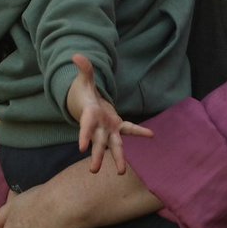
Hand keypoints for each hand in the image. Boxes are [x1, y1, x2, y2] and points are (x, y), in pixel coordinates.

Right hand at [67, 53, 150, 181]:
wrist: (84, 102)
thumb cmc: (82, 92)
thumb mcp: (83, 79)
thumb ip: (83, 69)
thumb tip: (76, 55)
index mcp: (90, 115)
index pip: (86, 126)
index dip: (84, 135)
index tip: (81, 148)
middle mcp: (99, 126)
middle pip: (97, 142)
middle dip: (96, 156)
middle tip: (93, 170)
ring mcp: (108, 128)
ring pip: (113, 145)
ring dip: (117, 158)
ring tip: (120, 172)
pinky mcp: (116, 126)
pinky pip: (129, 129)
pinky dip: (139, 131)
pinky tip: (151, 135)